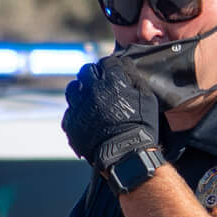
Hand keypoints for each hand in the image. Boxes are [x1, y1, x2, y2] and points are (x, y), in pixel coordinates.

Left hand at [63, 56, 158, 173]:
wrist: (125, 154)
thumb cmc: (140, 125)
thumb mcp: (146, 97)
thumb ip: (134, 76)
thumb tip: (124, 63)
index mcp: (111, 80)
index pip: (106, 62)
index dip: (111, 67)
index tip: (113, 73)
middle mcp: (91, 90)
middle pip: (86, 71)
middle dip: (94, 75)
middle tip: (101, 84)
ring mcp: (79, 106)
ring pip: (72, 88)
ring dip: (80, 90)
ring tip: (89, 98)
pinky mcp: (71, 122)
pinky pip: (70, 110)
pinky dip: (76, 111)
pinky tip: (86, 116)